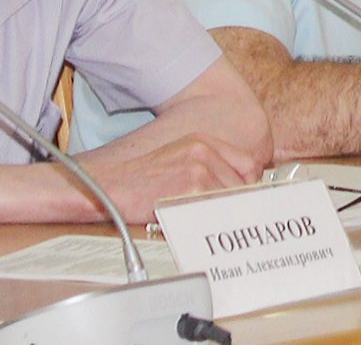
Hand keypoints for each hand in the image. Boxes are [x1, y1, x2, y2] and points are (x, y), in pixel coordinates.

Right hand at [88, 131, 267, 220]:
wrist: (112, 185)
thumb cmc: (142, 178)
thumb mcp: (179, 158)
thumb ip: (209, 166)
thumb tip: (238, 187)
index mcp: (204, 142)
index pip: (248, 164)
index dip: (248, 185)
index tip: (244, 199)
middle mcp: (204, 151)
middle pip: (241, 185)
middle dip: (232, 203)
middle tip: (219, 215)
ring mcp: (199, 169)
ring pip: (229, 199)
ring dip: (217, 212)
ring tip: (197, 217)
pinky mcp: (191, 189)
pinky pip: (213, 209)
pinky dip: (206, 219)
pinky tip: (190, 220)